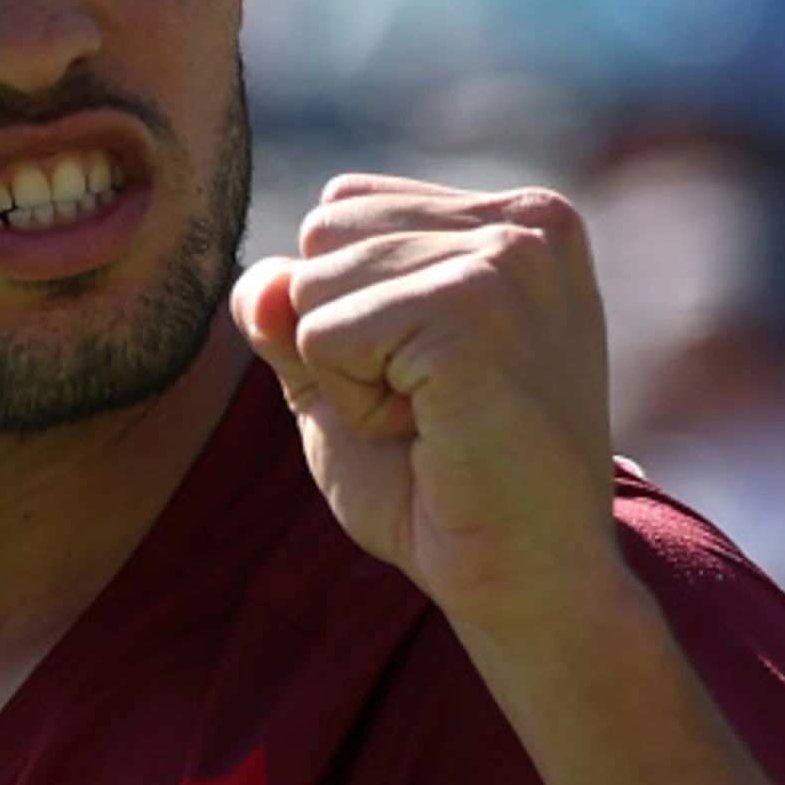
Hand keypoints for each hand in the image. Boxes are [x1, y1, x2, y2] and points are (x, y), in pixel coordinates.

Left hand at [229, 174, 623, 630]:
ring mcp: (506, 261)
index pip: (345, 207)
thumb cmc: (446, 486)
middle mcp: (526, 223)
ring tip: (435, 421)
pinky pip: (323, 336)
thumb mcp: (348, 378)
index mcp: (518, 219)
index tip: (435, 378)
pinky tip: (432, 434)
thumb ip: (293, 311)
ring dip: (349, 376)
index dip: (352, 311)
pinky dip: (354, 404)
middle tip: (432, 407)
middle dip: (344, 336)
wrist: (525, 578)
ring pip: (315, 283)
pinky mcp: (472, 311)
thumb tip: (259, 280)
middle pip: (324, 231)